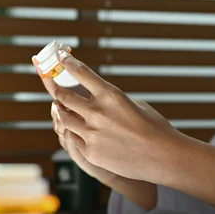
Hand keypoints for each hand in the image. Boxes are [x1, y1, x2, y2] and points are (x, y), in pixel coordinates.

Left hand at [40, 50, 187, 182]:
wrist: (162, 156)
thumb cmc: (154, 129)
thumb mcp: (135, 104)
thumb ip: (112, 100)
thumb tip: (96, 98)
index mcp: (110, 95)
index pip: (82, 73)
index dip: (67, 63)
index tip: (60, 57)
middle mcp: (97, 113)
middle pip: (64, 96)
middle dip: (55, 88)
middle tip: (52, 84)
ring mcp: (91, 134)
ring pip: (63, 118)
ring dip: (60, 111)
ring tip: (59, 109)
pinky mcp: (90, 152)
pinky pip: (73, 138)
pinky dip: (74, 132)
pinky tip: (76, 131)